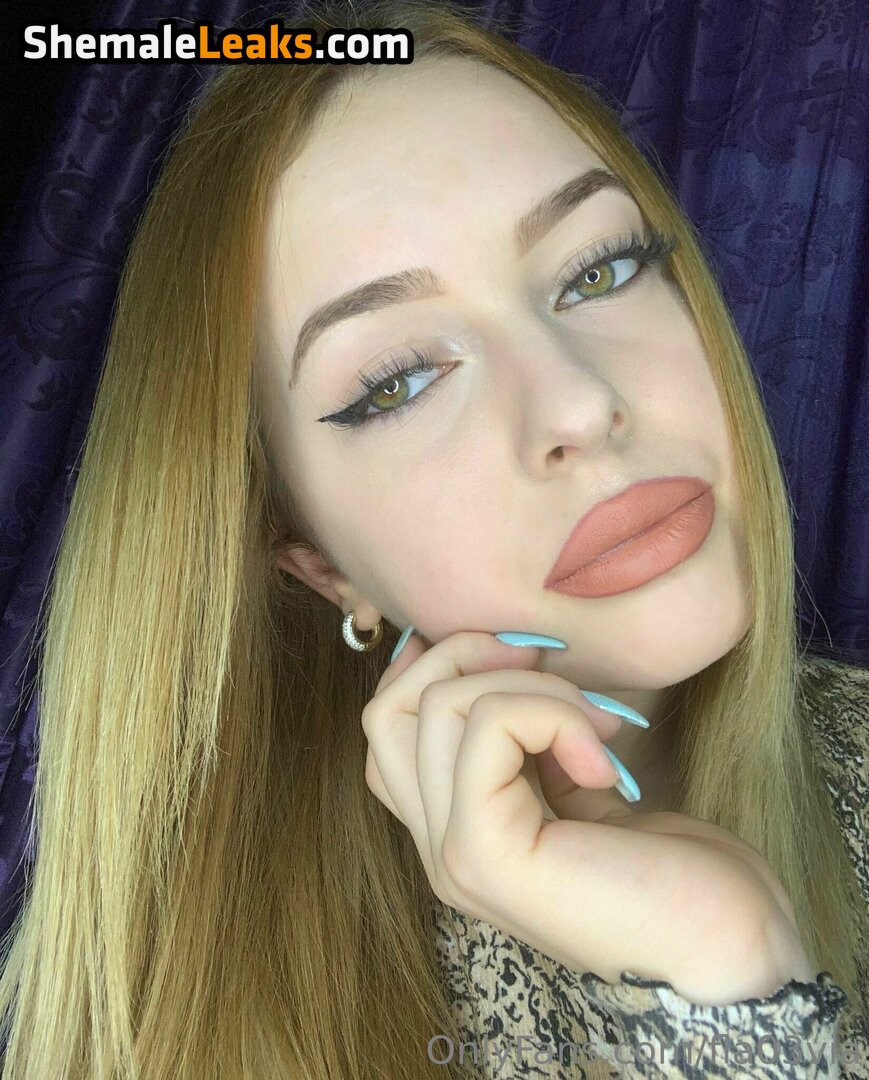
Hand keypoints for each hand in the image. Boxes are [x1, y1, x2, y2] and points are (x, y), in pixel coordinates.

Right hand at [362, 630, 813, 1005]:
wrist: (724, 951)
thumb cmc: (666, 869)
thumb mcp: (578, 784)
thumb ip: (528, 741)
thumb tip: (510, 657)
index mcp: (454, 831)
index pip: (387, 726)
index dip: (436, 667)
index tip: (518, 656)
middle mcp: (436, 849)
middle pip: (387, 709)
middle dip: (467, 655)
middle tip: (546, 666)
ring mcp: (452, 856)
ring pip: (437, 705)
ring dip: (532, 687)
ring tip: (597, 725)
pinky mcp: (485, 853)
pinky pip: (489, 726)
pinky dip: (552, 712)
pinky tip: (602, 761)